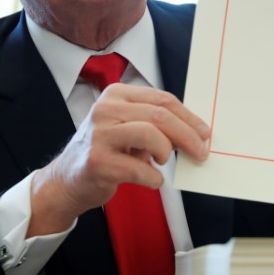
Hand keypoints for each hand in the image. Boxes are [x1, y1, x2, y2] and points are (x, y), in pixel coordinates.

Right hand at [28, 84, 209, 234]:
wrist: (68, 179)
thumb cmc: (106, 151)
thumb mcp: (127, 127)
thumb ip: (155, 123)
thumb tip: (195, 132)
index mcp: (116, 95)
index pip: (162, 99)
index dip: (188, 117)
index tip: (205, 132)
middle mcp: (105, 110)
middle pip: (160, 116)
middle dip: (187, 135)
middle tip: (200, 152)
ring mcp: (99, 135)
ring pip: (150, 134)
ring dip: (167, 152)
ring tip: (163, 161)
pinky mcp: (97, 162)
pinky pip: (139, 168)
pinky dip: (153, 177)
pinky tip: (152, 179)